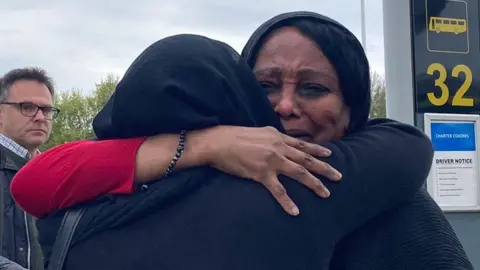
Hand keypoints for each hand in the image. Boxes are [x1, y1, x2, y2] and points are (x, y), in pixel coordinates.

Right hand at [200, 126, 341, 215]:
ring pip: (299, 173)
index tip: (330, 155)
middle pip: (306, 160)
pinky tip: (295, 211)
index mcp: (278, 137)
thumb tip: (280, 140)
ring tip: (326, 194)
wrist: (218, 142)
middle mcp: (279, 148)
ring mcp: (272, 161)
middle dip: (324, 168)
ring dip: (314, 184)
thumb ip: (272, 137)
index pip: (302, 145)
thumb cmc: (234, 136)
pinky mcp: (262, 174)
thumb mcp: (258, 132)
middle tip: (339, 176)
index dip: (317, 150)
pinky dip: (288, 202)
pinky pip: (278, 190)